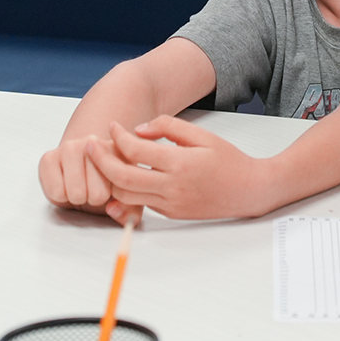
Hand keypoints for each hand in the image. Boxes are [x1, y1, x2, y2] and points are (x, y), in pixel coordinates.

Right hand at [38, 134, 125, 218]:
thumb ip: (130, 210)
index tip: (110, 188)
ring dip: (77, 198)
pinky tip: (65, 184)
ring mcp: (70, 146)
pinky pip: (56, 193)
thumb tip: (113, 210)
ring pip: (76, 194)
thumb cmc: (103, 181)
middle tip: (90, 188)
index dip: (114, 196)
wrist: (78, 165)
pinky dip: (60, 197)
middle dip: (93, 199)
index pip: (120, 187)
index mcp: (119, 147)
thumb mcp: (124, 195)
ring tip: (79, 186)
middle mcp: (94, 141)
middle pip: (96, 195)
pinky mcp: (48, 157)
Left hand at [87, 115, 275, 218]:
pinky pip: (140, 203)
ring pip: (125, 196)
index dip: (118, 137)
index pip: (136, 151)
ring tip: (105, 160)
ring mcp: (170, 204)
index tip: (113, 126)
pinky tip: (123, 176)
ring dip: (110, 179)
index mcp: (180, 164)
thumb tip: (139, 129)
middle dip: (100, 161)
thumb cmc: (228, 160)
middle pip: (121, 179)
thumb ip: (169, 127)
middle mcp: (172, 188)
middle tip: (90, 145)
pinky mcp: (170, 214)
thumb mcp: (202, 136)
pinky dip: (126, 190)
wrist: (249, 191)